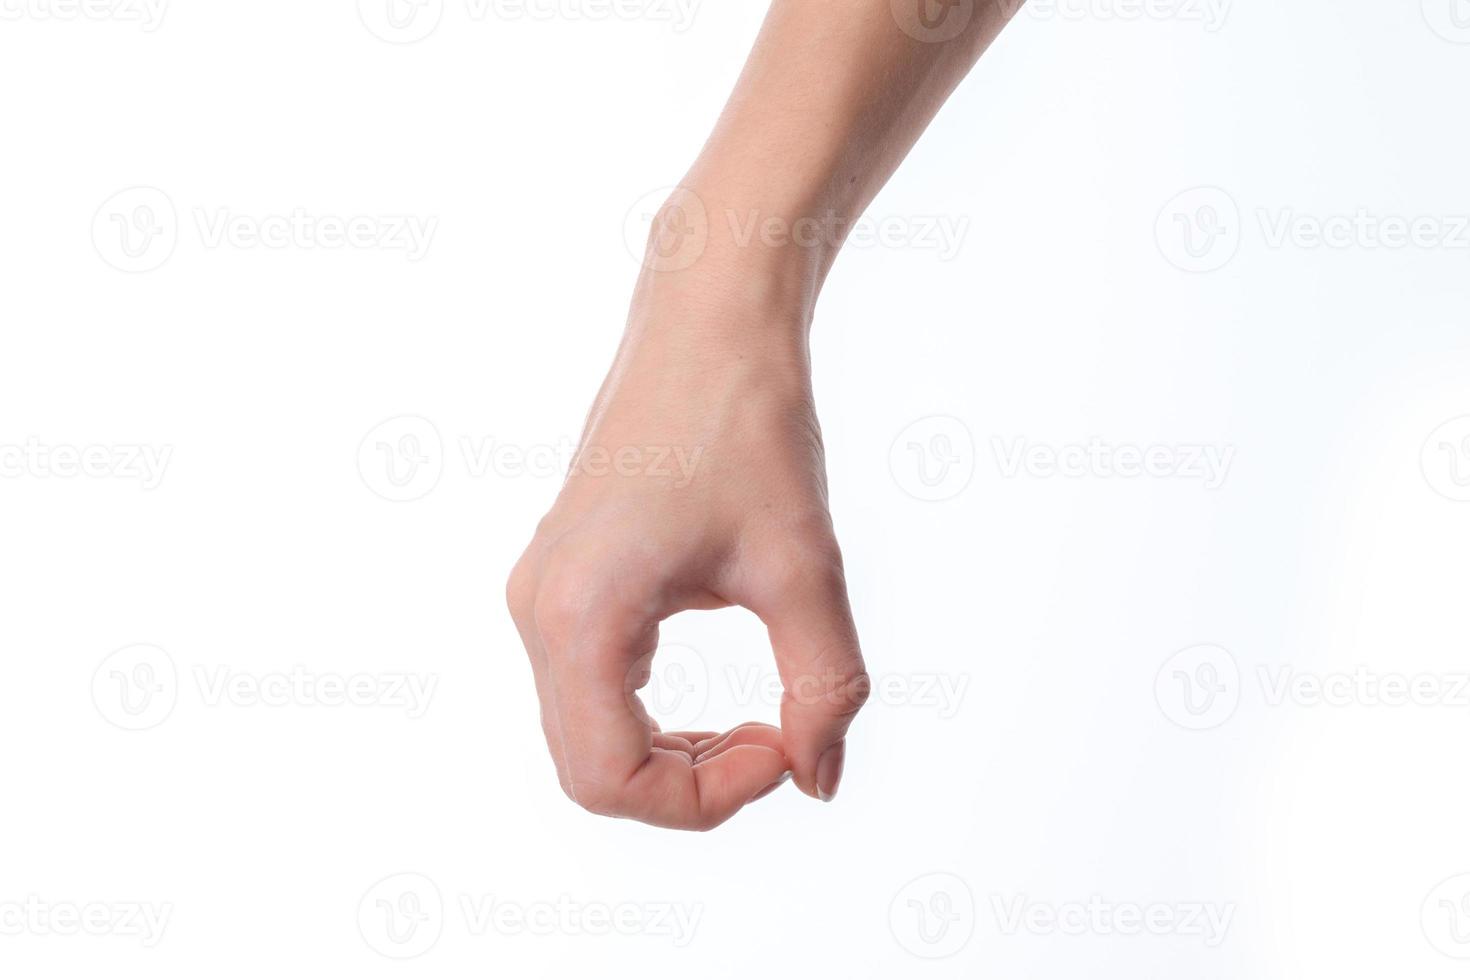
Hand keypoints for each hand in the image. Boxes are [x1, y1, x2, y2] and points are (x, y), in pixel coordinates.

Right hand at [506, 266, 868, 830]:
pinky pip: (591, 689)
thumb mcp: (804, 567)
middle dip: (690, 785)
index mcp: (579, 613)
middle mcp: (538, 610)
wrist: (708, 322)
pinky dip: (656, 718)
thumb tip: (821, 779)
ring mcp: (541, 593)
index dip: (703, 800)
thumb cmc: (749, 426)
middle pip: (591, 771)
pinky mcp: (562, 578)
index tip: (782, 747)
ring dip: (674, 756)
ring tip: (760, 723)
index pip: (607, 780)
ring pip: (589, 736)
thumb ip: (826, 688)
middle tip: (778, 742)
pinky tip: (719, 698)